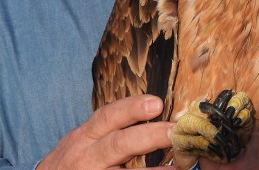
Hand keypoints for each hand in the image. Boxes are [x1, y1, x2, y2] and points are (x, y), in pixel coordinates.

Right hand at [37, 95, 172, 169]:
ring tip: (178, 167)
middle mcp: (86, 156)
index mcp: (85, 136)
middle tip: (174, 132)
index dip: (132, 108)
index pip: (107, 116)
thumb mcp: (84, 139)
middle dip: (148, 136)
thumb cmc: (74, 159)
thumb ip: (110, 128)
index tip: (157, 103)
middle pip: (118, 144)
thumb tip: (155, 110)